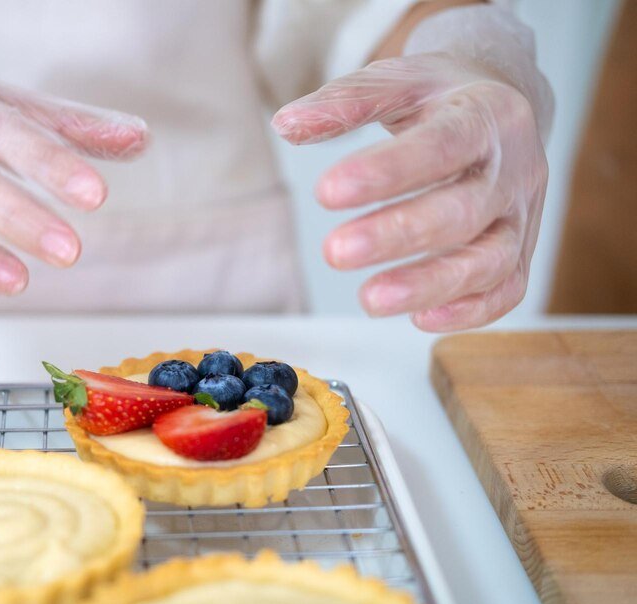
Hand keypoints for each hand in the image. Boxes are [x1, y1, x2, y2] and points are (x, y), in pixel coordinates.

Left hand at [272, 53, 547, 330]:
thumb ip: (344, 102)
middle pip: (463, 211)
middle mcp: (514, 167)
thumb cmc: (439, 96)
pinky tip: (418, 317)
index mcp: (486, 114)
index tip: (326, 192)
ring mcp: (522, 214)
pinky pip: (507, 289)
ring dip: (429, 285)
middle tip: (335, 252)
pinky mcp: (521, 251)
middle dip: (398, 236)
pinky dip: (469, 311)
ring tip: (369, 299)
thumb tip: (285, 125)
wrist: (499, 103)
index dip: (387, 172)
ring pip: (491, 261)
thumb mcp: (395, 81)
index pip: (440, 146)